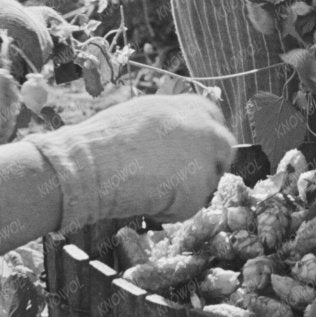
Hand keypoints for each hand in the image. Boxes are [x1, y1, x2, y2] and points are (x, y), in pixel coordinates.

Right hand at [31, 94, 235, 225]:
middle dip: (211, 164)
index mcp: (189, 105)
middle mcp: (203, 128)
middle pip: (224, 148)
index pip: (214, 118)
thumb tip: (180, 136)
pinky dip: (169, 211)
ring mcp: (204, 159)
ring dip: (186, 189)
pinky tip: (145, 201)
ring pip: (207, 182)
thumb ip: (171, 122)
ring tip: (149, 186)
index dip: (205, 138)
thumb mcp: (144, 115)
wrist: (91, 163)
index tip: (195, 152)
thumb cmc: (104, 139)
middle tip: (186, 179)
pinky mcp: (197, 191)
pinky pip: (188, 208)